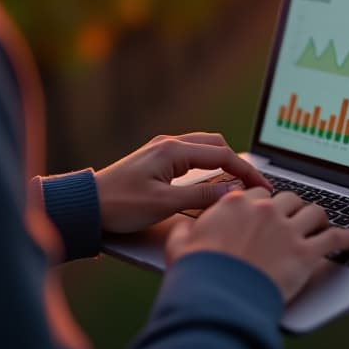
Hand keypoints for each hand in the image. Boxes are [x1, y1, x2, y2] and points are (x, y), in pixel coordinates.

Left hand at [94, 132, 270, 232]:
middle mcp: (169, 144)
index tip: (262, 186)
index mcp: (173, 150)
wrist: (86, 204)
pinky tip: (212, 180)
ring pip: (204, 148)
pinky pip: (192, 155)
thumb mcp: (164, 204)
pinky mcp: (156, 159)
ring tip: (238, 181)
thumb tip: (234, 191)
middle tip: (254, 183)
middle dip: (238, 162)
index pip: (222, 155)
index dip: (246, 171)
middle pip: (216, 144)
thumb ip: (202, 198)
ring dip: (224, 161)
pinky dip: (209, 164)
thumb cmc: (120, 205)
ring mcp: (162, 149)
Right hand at [166, 187, 348, 302]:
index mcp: (236, 203)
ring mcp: (287, 230)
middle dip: (291, 208)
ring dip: (317, 219)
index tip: (266, 209)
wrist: (216, 298)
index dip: (263, 201)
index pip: (258, 191)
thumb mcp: (180, 245)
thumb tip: (184, 227)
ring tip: (321, 226)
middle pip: (288, 198)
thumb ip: (186, 230)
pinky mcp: (305, 253)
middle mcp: (265, 210)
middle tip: (292, 220)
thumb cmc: (197, 273)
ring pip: (314, 212)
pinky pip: (336, 239)